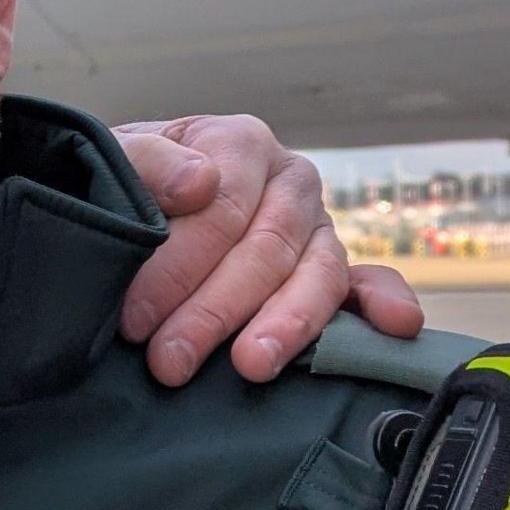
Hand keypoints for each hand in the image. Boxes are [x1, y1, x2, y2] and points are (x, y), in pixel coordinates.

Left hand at [115, 116, 425, 386]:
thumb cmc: (119, 190)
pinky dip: (383, 303)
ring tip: (252, 366)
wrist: (123, 213)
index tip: (135, 319)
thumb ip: (143, 161)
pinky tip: (396, 325)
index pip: (223, 207)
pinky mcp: (332, 272)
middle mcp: (288, 181)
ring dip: (286, 324)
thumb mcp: (113, 163)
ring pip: (316, 274)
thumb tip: (202, 183)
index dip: (178, 266)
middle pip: (265, 248)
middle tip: (167, 362)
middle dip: (213, 311)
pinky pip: (365, 286)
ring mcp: (316, 228)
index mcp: (240, 143)